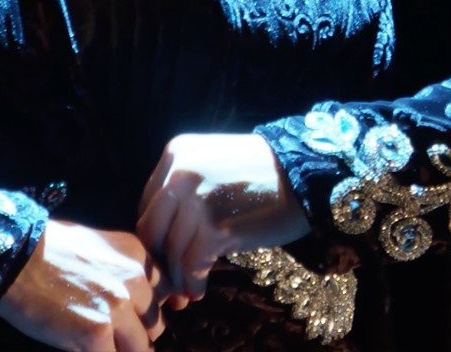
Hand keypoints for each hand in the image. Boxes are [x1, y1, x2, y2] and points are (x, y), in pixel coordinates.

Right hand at [0, 219, 166, 350]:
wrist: (12, 259)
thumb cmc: (47, 251)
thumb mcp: (97, 246)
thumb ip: (124, 269)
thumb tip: (138, 299)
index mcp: (137, 256)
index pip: (167, 292)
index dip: (150, 310)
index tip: (138, 319)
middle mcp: (136, 280)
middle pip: (156, 324)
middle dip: (137, 334)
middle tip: (112, 334)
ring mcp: (119, 309)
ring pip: (142, 349)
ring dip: (123, 349)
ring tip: (97, 342)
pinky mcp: (98, 335)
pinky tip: (85, 347)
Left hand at [137, 132, 310, 310]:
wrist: (303, 175)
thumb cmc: (261, 173)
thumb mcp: (212, 161)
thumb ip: (184, 186)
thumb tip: (162, 234)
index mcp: (176, 154)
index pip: (147, 204)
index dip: (153, 236)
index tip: (160, 256)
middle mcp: (180, 174)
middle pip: (152, 230)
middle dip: (156, 262)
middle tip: (163, 285)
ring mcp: (196, 200)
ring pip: (171, 251)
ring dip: (176, 279)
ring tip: (183, 295)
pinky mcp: (215, 227)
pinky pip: (193, 265)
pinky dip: (193, 283)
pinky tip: (199, 291)